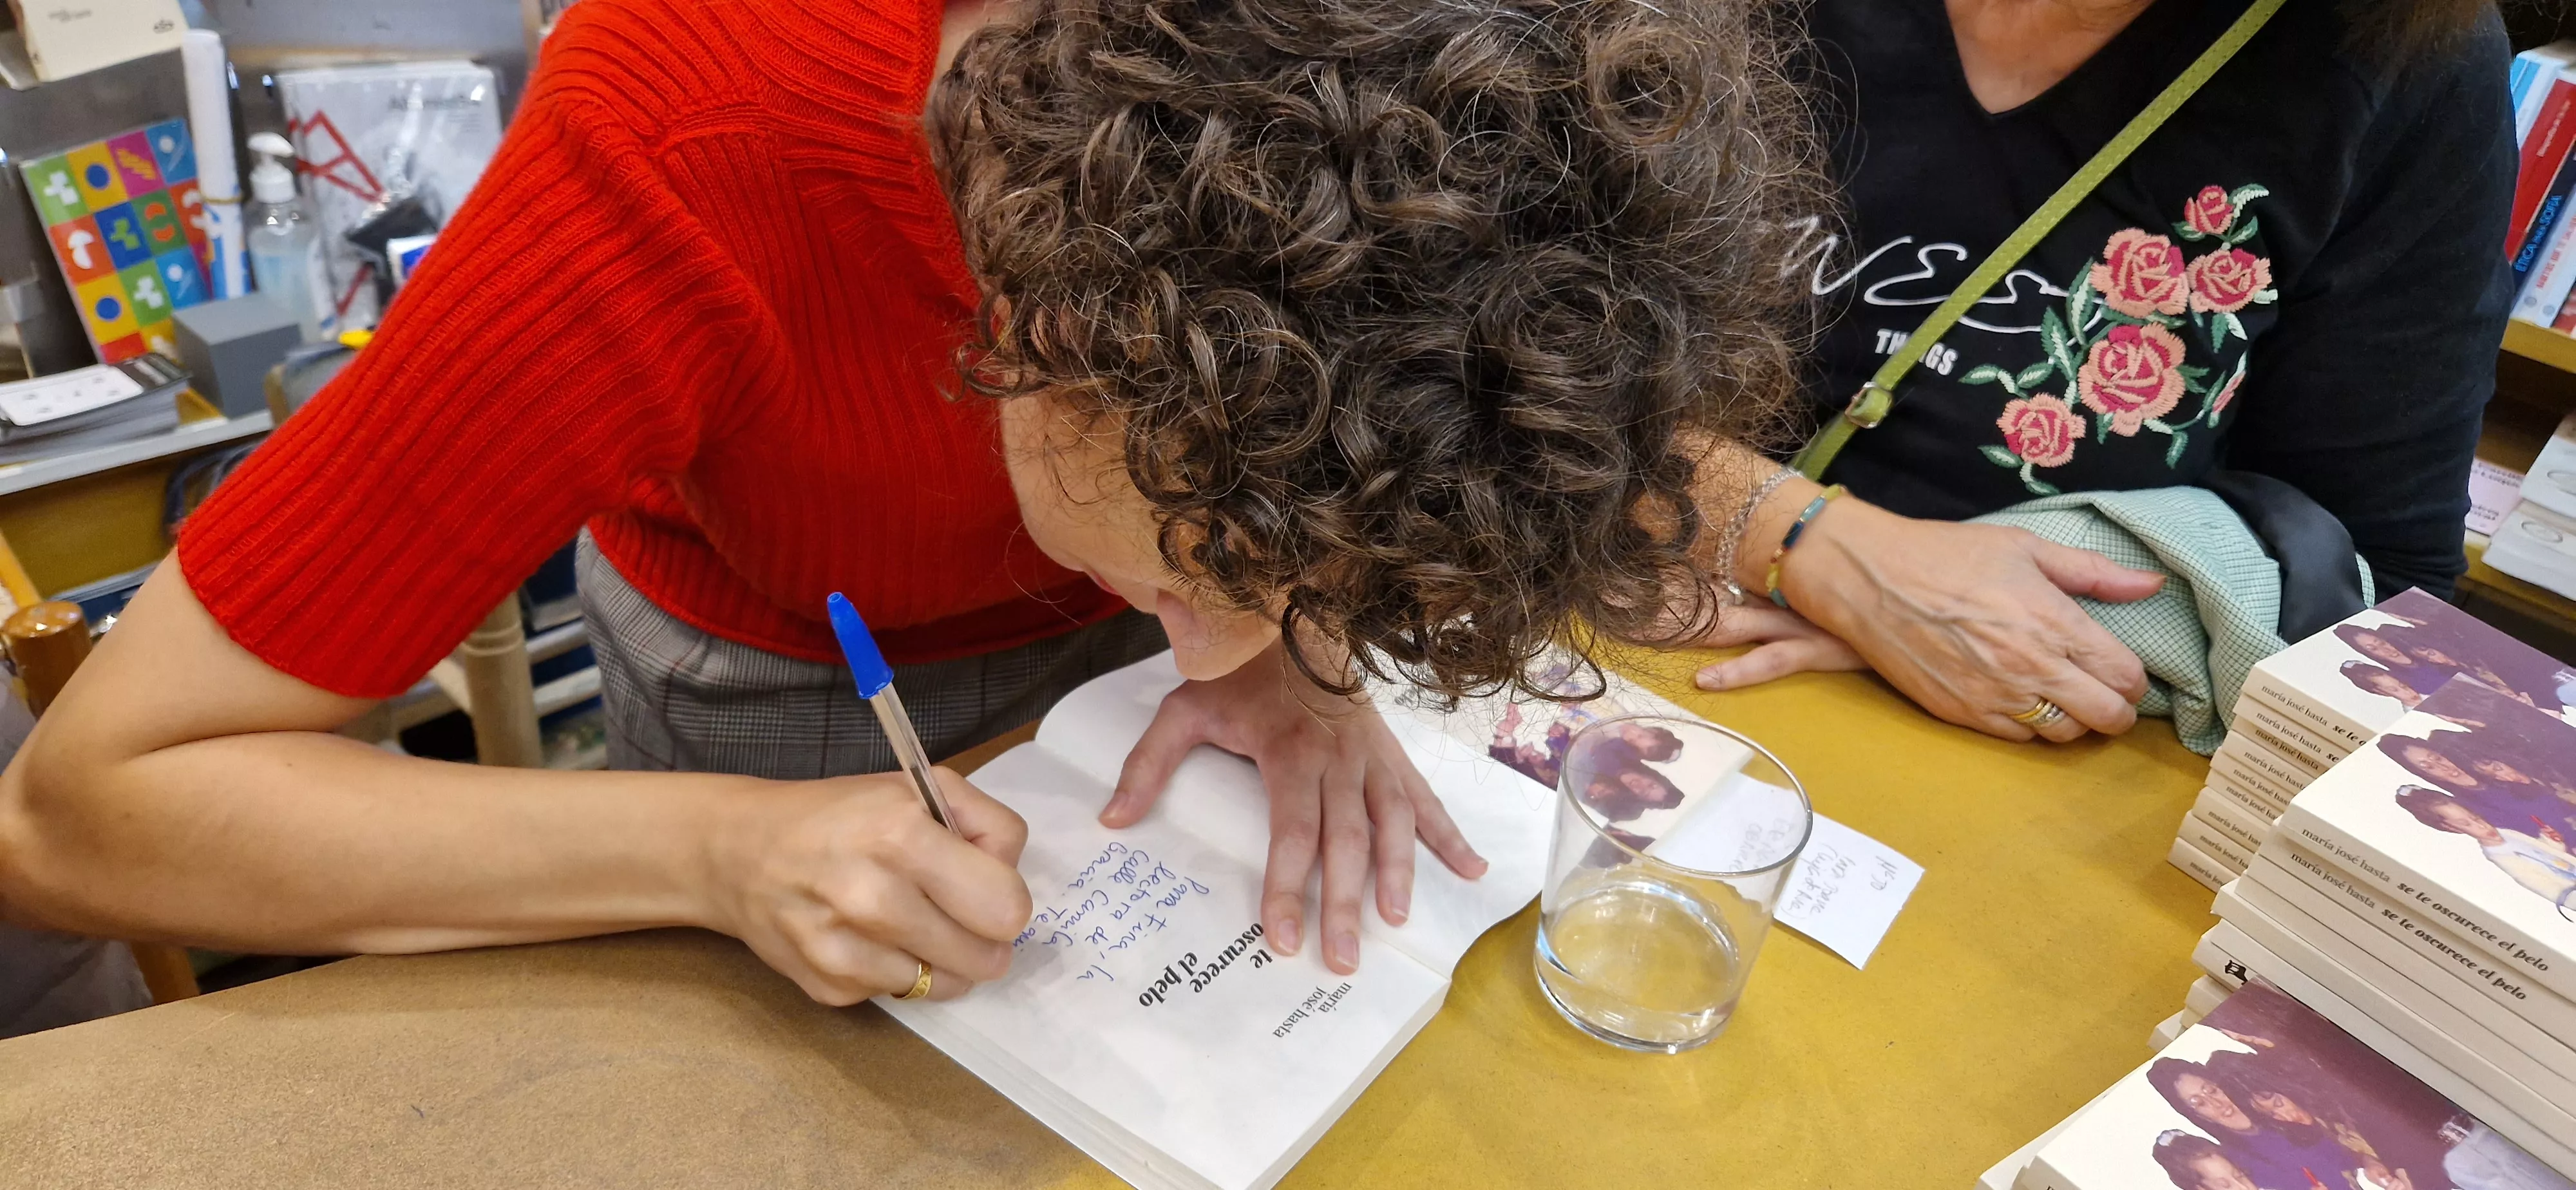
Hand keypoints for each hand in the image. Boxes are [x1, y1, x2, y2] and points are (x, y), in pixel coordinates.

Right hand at [701, 769, 1033, 1005]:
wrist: (737, 851)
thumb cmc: (838, 815)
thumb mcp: (917, 788)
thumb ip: (985, 824)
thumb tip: (1013, 879)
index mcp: (901, 836)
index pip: (1006, 907)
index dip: (1006, 898)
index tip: (983, 886)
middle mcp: (872, 897)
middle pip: (986, 958)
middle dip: (984, 936)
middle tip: (956, 911)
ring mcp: (846, 951)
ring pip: (949, 985)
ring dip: (944, 959)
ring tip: (912, 921)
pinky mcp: (829, 988)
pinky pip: (902, 993)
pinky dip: (899, 970)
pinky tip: (870, 936)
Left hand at [1101, 642, 1487, 974]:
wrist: (1289, 615)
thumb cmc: (1236, 673)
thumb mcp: (1183, 708)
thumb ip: (1147, 764)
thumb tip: (1113, 819)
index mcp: (1290, 752)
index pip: (1292, 831)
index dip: (1287, 886)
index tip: (1281, 936)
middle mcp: (1340, 758)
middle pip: (1347, 841)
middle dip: (1345, 904)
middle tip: (1341, 959)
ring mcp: (1373, 756)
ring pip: (1395, 823)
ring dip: (1401, 874)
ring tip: (1396, 921)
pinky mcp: (1391, 753)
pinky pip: (1426, 798)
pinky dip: (1452, 835)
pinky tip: (1473, 871)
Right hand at [1712, 495, 2161, 741]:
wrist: (1869, 579)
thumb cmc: (1946, 554)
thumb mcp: (2024, 547)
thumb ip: (2093, 572)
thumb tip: (2152, 583)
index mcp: (2054, 623)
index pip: (2125, 675)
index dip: (2136, 678)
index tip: (2126, 670)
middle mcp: (2031, 668)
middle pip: (2106, 716)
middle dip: (2118, 710)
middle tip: (2108, 694)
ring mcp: (1995, 697)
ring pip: (2063, 734)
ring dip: (2074, 720)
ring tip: (2064, 697)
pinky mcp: (1962, 714)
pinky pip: (2018, 739)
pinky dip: (2030, 726)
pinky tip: (2021, 699)